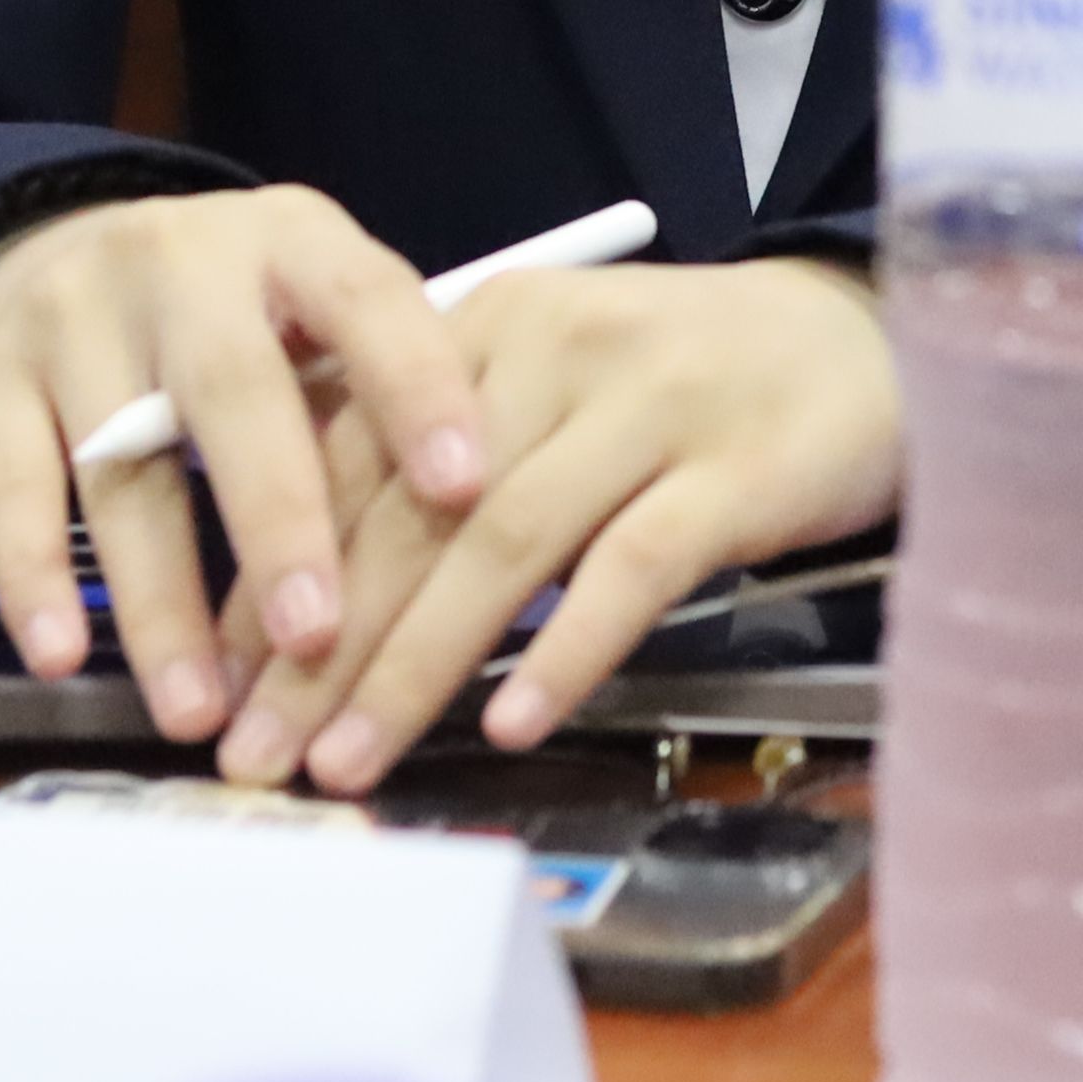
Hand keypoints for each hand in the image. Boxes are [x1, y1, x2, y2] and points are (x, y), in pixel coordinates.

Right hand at [0, 188, 489, 743]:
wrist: (47, 242)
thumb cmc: (230, 310)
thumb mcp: (309, 312)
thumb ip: (370, 398)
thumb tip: (469, 538)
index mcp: (292, 241)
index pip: (367, 301)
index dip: (418, 389)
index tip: (466, 491)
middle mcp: (184, 265)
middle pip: (233, 391)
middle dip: (278, 522)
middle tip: (315, 639)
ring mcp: (76, 317)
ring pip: (118, 463)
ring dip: (160, 598)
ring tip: (198, 709)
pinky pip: (9, 486)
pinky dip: (35, 577)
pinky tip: (64, 656)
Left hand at [210, 257, 902, 794]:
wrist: (862, 339)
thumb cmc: (689, 384)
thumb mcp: (556, 383)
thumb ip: (451, 456)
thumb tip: (318, 589)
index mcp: (491, 322)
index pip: (348, 451)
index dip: (273, 574)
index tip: (219, 683)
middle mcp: (557, 347)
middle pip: (409, 510)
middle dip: (320, 647)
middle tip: (258, 752)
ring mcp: (650, 406)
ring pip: (501, 542)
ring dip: (414, 664)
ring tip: (350, 759)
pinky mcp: (734, 470)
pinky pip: (629, 568)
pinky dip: (562, 649)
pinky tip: (509, 722)